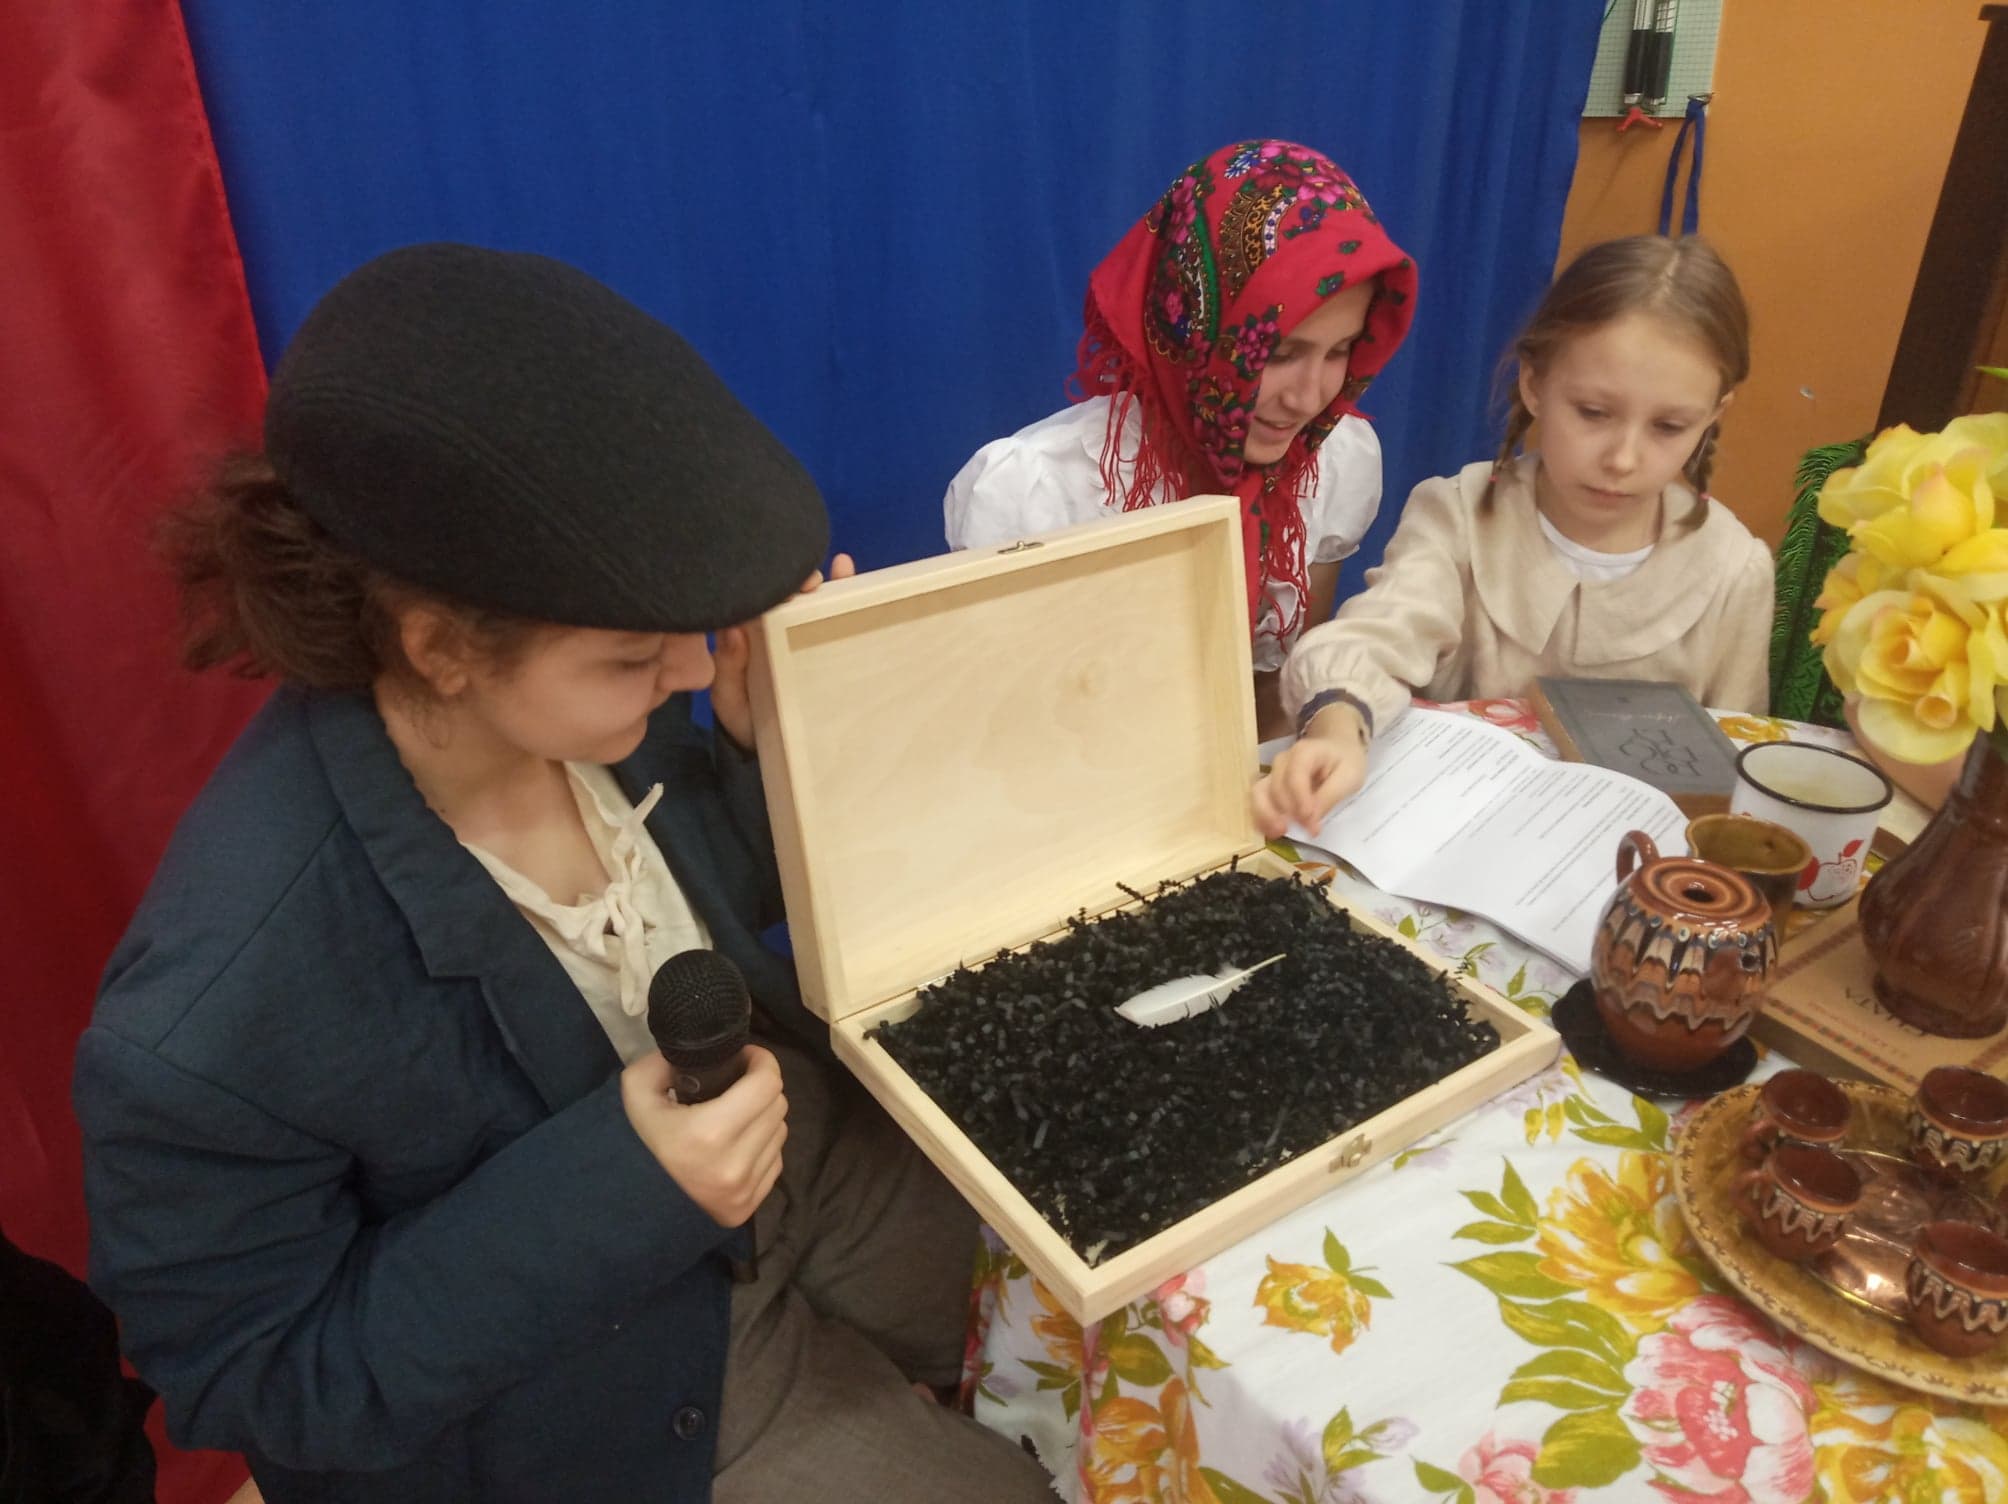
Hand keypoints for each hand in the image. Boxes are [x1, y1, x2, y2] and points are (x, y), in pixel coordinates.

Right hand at [620, 1044, 787, 1226]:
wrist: (633, 1204)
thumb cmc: (638, 1143)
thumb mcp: (636, 1092)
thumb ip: (660, 1063)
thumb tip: (695, 1052)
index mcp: (710, 1132)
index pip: (767, 1084)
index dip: (761, 1062)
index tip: (745, 1058)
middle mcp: (735, 1163)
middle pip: (777, 1104)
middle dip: (761, 1087)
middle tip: (740, 1083)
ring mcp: (746, 1188)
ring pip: (780, 1131)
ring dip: (764, 1117)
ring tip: (737, 1115)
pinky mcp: (751, 1205)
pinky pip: (776, 1159)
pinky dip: (763, 1146)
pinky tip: (738, 1145)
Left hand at [712, 552, 856, 747]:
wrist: (772, 751)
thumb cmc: (744, 719)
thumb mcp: (728, 697)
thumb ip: (728, 668)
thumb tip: (732, 630)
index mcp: (748, 633)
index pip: (758, 597)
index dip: (767, 582)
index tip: (776, 576)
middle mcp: (776, 625)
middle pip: (789, 592)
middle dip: (800, 578)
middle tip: (811, 580)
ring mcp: (804, 633)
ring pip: (816, 599)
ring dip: (827, 580)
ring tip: (842, 569)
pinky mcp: (828, 645)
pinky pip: (838, 616)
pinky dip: (846, 592)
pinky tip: (849, 570)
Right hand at [1250, 703, 1370, 837]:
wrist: (1337, 750)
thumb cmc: (1345, 763)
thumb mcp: (1348, 777)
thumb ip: (1329, 797)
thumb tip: (1310, 821)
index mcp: (1304, 752)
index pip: (1295, 777)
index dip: (1300, 801)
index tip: (1312, 824)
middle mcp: (1282, 761)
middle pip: (1276, 787)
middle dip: (1290, 813)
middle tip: (1309, 831)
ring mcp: (1273, 772)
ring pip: (1259, 793)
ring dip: (1267, 815)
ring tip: (1280, 833)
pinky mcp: (1269, 785)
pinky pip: (1258, 801)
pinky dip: (1260, 817)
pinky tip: (1271, 832)